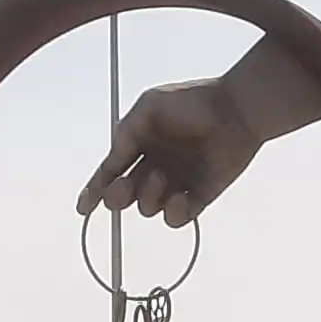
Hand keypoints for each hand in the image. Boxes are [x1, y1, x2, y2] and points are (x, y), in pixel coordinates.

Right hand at [75, 78, 263, 228]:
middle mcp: (155, 167)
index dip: (95, 191)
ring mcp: (176, 183)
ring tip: (163, 176)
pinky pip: (176, 219)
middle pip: (125, 196)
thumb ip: (125, 133)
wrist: (237, 110)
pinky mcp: (198, 196)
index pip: (111, 173)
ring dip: (148, 197)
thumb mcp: (148, 107)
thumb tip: (111, 161)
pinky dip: (172, 213)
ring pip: (148, 208)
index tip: (84, 208)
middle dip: (118, 197)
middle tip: (122, 191)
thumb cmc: (194, 102)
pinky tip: (179, 198)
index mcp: (140, 146)